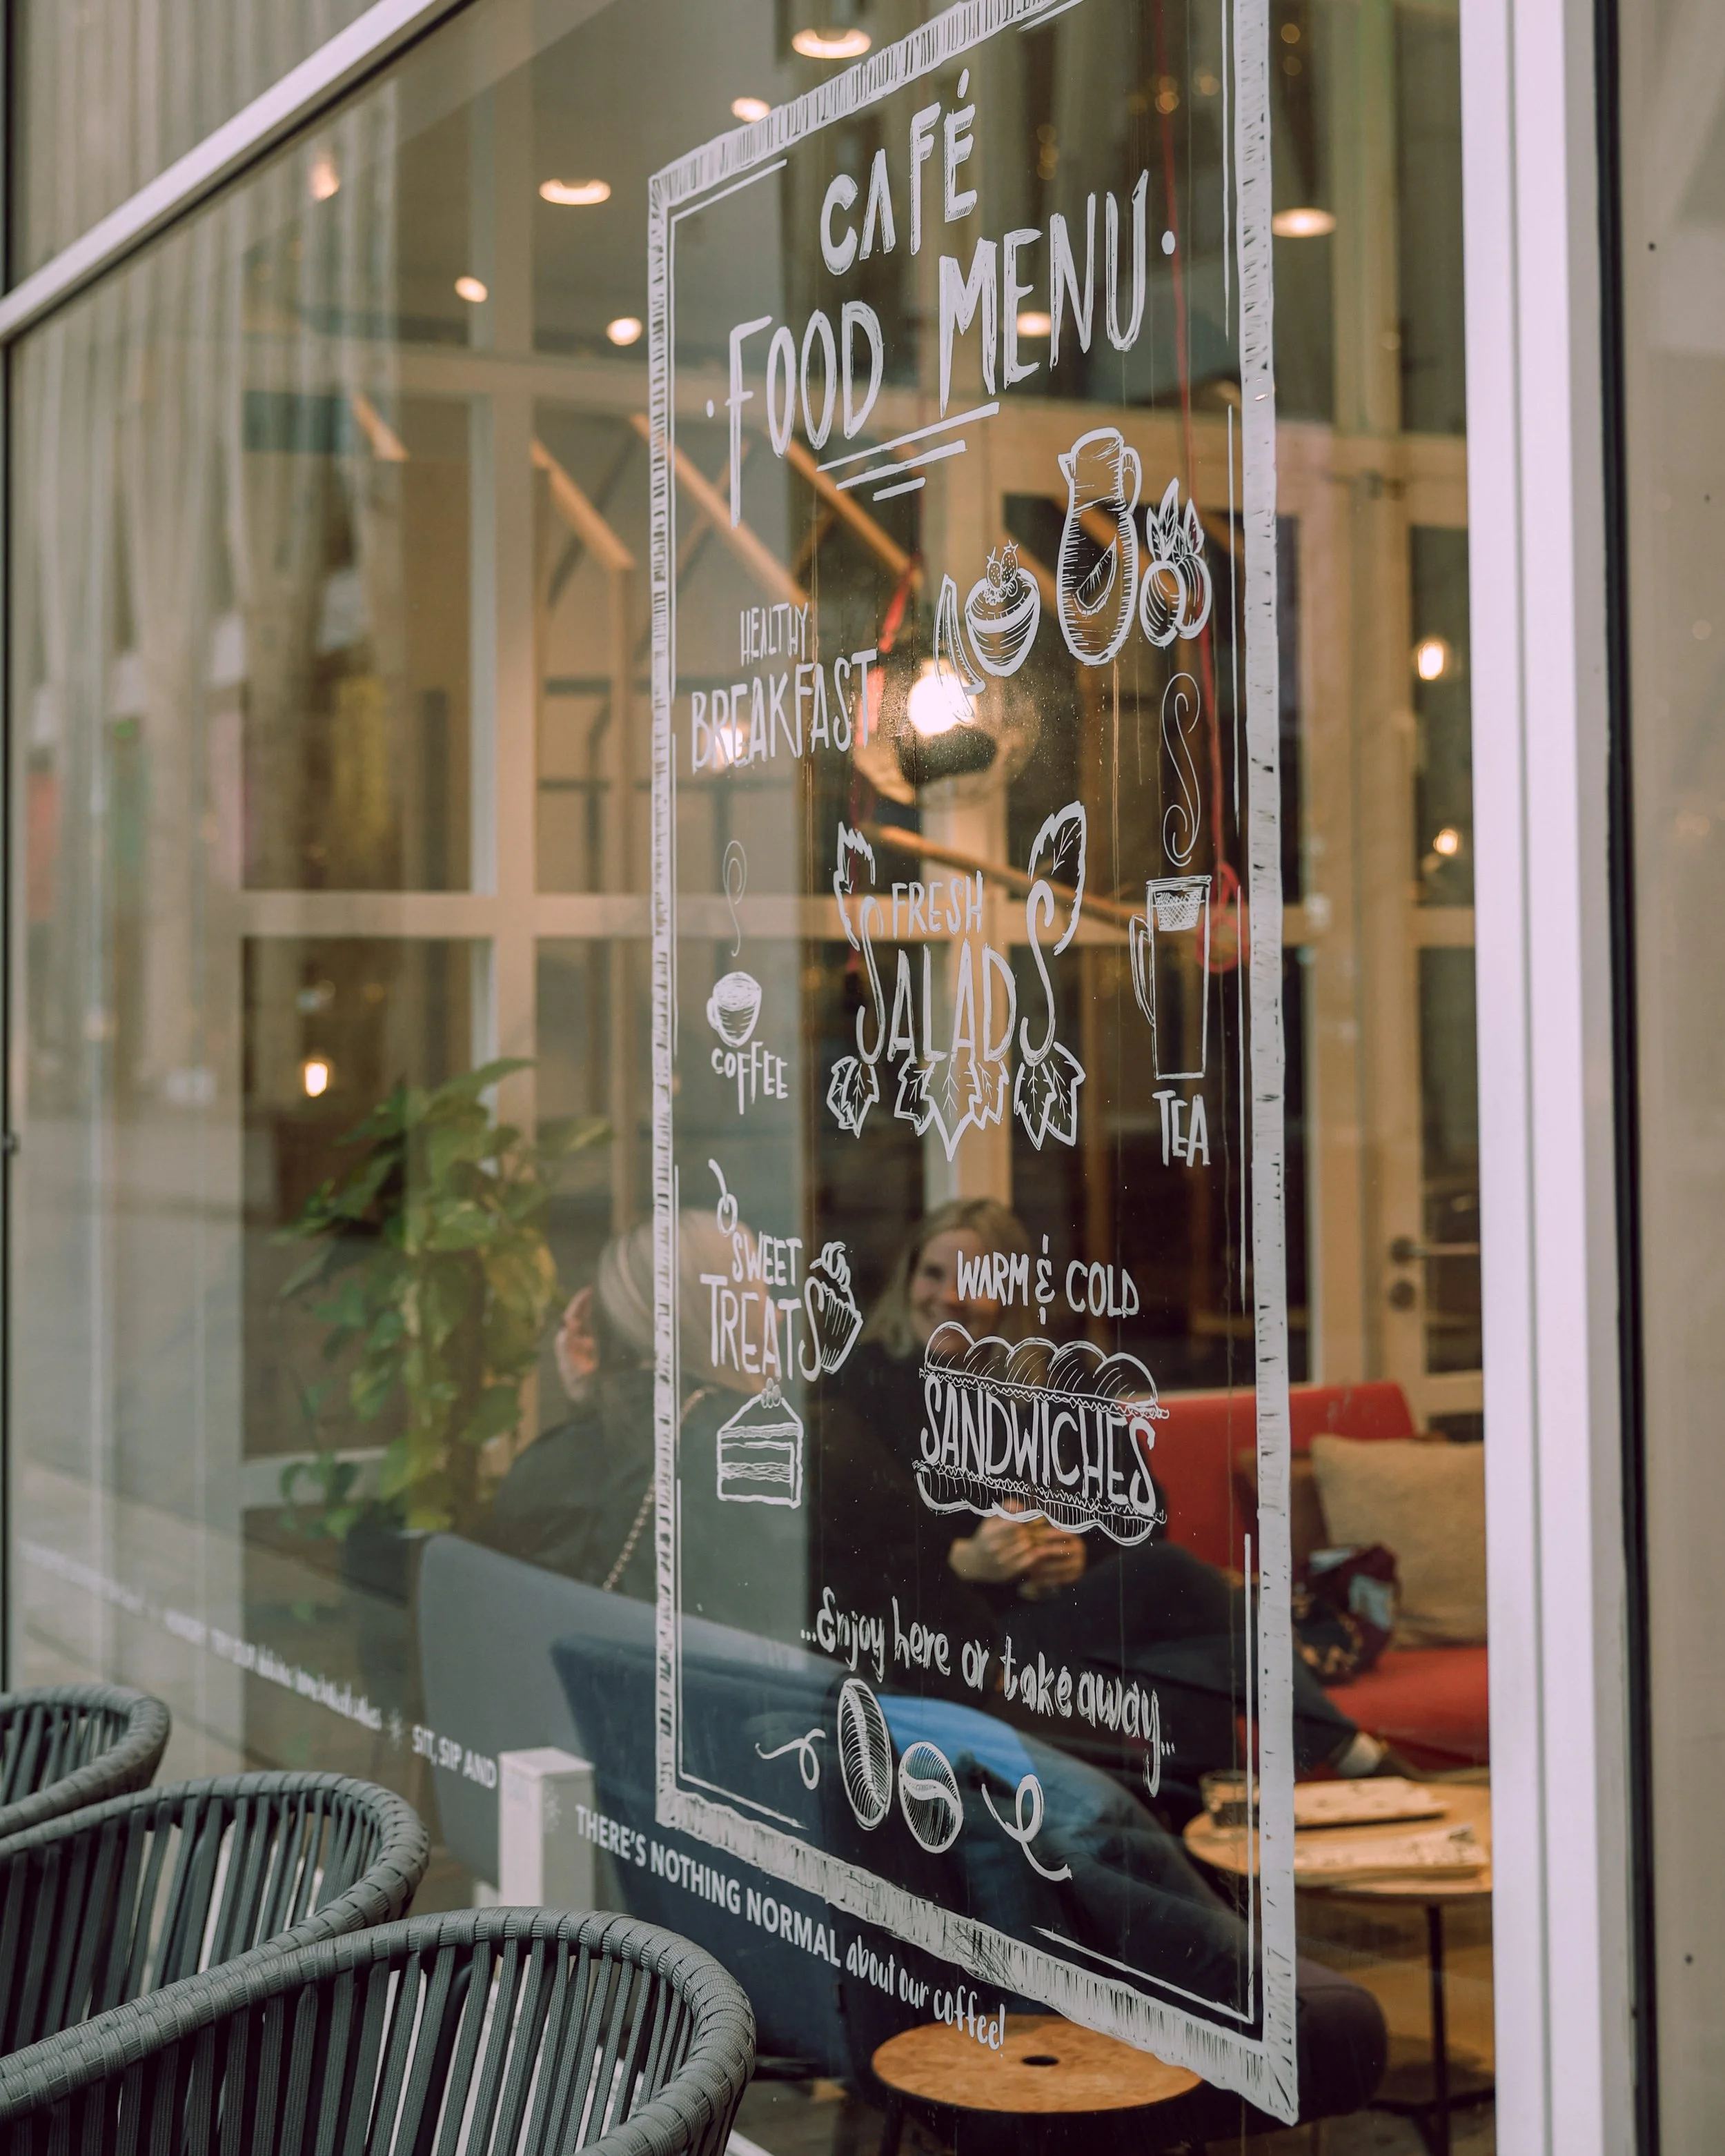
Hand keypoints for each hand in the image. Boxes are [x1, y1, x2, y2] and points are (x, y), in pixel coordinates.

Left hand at [554, 1287, 599, 1400]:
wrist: (582, 1394)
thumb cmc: (577, 1382)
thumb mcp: (571, 1367)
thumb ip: (567, 1350)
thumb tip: (564, 1331)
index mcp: (565, 1341)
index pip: (570, 1317)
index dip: (577, 1304)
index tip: (586, 1292)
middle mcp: (568, 1339)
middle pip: (573, 1316)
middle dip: (580, 1302)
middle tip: (590, 1289)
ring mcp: (576, 1342)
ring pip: (579, 1319)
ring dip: (583, 1307)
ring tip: (590, 1293)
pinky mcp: (584, 1346)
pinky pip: (585, 1327)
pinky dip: (587, 1316)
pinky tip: (590, 1309)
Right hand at [948, 1514, 1084, 1588]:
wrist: (972, 1563)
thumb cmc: (985, 1537)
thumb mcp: (990, 1519)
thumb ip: (1006, 1507)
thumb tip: (1023, 1506)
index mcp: (989, 1532)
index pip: (1016, 1523)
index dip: (1029, 1519)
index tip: (1037, 1517)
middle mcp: (994, 1548)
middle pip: (1024, 1535)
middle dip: (1037, 1531)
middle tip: (1049, 1527)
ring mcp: (1001, 1562)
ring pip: (1029, 1548)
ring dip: (1040, 1542)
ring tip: (1049, 1537)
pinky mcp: (1008, 1573)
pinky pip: (1029, 1561)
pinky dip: (1037, 1554)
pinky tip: (1042, 1549)